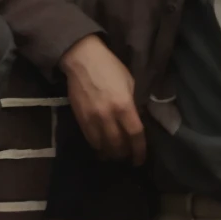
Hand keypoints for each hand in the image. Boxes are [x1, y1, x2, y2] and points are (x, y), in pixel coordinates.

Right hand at [62, 34, 145, 165]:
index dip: (139, 150)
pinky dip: (98, 147)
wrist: (82, 60)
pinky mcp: (80, 119)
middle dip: (125, 154)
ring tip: (115, 155)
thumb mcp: (129, 83)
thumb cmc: (110, 68)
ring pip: (103, 146)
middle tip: (128, 157)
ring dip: (111, 154)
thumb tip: (136, 121)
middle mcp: (108, 116)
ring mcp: (92, 119)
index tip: (140, 159)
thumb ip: (133, 104)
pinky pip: (90, 140)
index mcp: (124, 106)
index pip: (135, 135)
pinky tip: (102, 148)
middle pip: (118, 145)